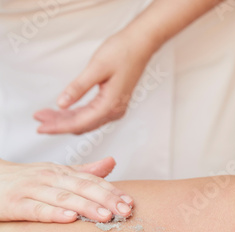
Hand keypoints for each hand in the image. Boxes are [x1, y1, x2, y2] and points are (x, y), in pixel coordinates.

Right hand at [0, 157, 133, 222]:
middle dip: (106, 199)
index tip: (130, 202)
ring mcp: (32, 190)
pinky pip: (37, 210)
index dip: (112, 191)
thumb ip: (84, 171)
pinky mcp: (16, 204)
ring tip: (106, 216)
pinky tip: (70, 219)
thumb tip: (112, 162)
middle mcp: (49, 177)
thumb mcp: (56, 173)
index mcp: (61, 171)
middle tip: (126, 211)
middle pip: (82, 187)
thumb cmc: (26, 180)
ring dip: (86, 207)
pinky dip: (54, 214)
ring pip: (63, 198)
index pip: (91, 180)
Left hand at [34, 29, 152, 134]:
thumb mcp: (96, 68)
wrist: (140, 45)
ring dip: (66, 120)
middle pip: (81, 125)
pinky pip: (91, 116)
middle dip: (59, 124)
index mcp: (110, 106)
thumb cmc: (122, 53)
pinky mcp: (113, 104)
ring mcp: (114, 110)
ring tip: (46, 116)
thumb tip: (61, 104)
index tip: (42, 128)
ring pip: (85, 122)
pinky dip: (75, 115)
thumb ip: (78, 87)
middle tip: (39, 122)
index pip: (79, 123)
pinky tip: (64, 113)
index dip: (58, 126)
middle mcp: (113, 112)